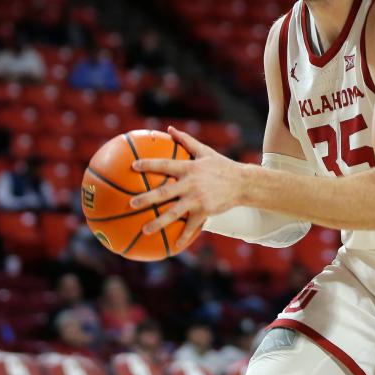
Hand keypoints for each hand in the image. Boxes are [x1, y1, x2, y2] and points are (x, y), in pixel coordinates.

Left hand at [129, 125, 244, 248]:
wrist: (243, 183)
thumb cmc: (221, 166)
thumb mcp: (205, 151)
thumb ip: (186, 140)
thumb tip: (169, 128)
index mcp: (189, 168)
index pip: (165, 165)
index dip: (149, 165)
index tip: (133, 166)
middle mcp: (191, 184)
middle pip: (165, 192)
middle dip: (147, 198)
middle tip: (131, 203)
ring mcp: (198, 199)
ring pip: (174, 212)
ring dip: (159, 222)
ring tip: (145, 229)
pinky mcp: (205, 211)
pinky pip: (192, 226)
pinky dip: (183, 236)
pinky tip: (173, 246)